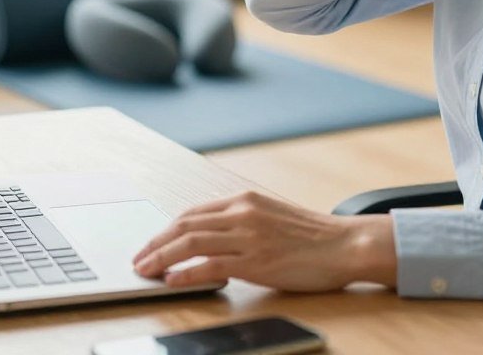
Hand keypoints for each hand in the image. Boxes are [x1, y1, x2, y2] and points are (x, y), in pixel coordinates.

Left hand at [132, 191, 395, 291]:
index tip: (150, 243)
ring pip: (191, 242)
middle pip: (185, 224)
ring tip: (144, 271)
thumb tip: (212, 238)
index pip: (193, 212)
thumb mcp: (272, 216)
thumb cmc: (312, 236)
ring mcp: (249, 236)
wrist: (345, 244)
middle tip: (137, 259)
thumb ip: (243, 222)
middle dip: (155, 243)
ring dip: (162, 257)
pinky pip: (211, 265)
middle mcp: (243, 212)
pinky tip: (172, 280)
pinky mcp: (257, 260)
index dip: (166, 229)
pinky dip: (187, 272)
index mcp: (245, 200)